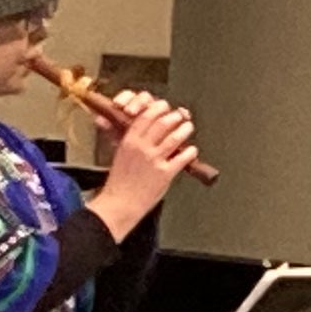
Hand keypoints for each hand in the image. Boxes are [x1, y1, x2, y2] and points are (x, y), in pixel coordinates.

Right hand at [90, 93, 197, 232]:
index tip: (164, 107)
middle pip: (162, 123)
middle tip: (179, 116)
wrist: (120, 204)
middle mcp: (142, 148)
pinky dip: (190, 152)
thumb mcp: (118, 154)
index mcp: (129, 141)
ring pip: (174, 137)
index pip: (146, 116)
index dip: (158, 108)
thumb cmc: (118, 182)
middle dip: (174, 117)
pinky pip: (182, 158)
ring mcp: (154, 160)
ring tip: (188, 126)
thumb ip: (124, 138)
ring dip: (184, 129)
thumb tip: (119, 123)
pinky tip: (192, 150)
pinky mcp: (165, 174)